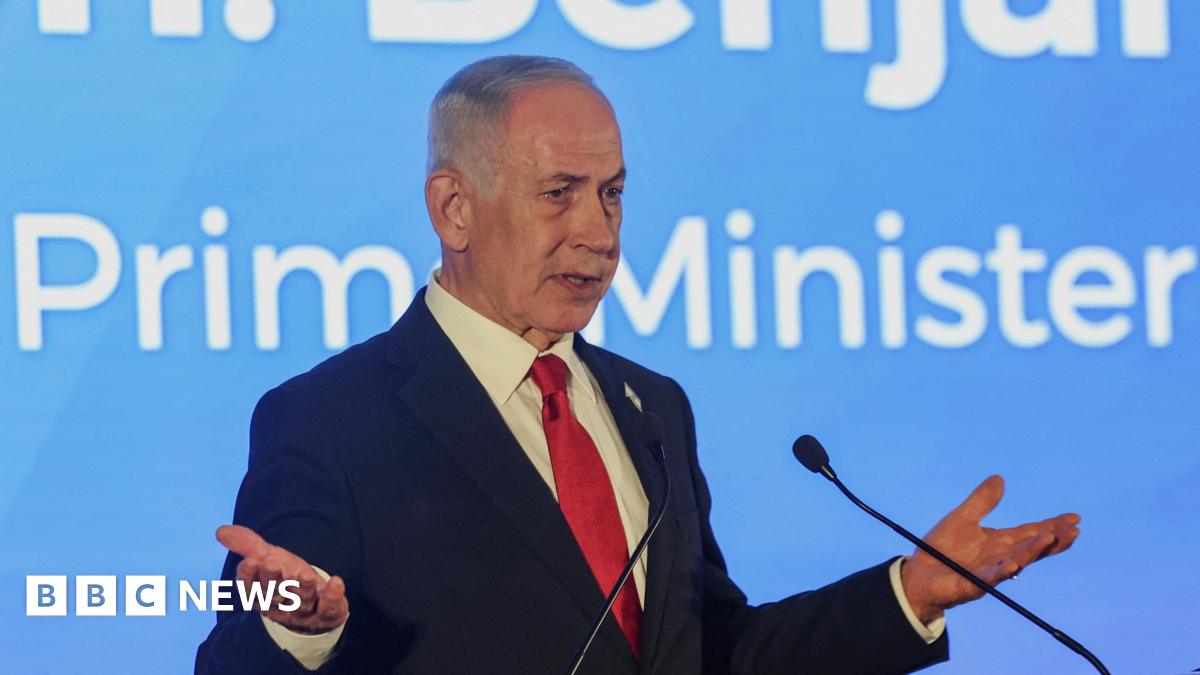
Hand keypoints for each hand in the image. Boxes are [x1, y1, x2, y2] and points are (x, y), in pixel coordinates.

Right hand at [215, 524, 349, 634]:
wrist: (314, 603)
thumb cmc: (285, 577)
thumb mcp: (268, 558)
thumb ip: (248, 545)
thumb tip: (221, 531)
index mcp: (262, 595)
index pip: (251, 588)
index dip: (250, 576)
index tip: (250, 561)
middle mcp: (280, 606)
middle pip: (273, 595)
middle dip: (272, 580)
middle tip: (271, 562)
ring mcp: (304, 612)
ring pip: (300, 602)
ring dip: (302, 589)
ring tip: (304, 574)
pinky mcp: (327, 614)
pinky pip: (329, 609)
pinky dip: (333, 597)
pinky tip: (336, 583)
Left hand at [900, 475, 1080, 623]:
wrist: (918, 574)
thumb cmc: (940, 549)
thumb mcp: (962, 518)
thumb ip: (981, 501)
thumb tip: (999, 477)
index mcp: (999, 542)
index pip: (1031, 533)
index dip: (1053, 526)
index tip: (1075, 518)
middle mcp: (1000, 558)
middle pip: (1032, 548)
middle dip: (1053, 540)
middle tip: (1074, 530)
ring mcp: (988, 573)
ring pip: (1016, 562)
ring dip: (1033, 551)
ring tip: (1050, 538)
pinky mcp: (972, 585)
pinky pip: (988, 579)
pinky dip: (1001, 573)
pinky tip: (1012, 566)